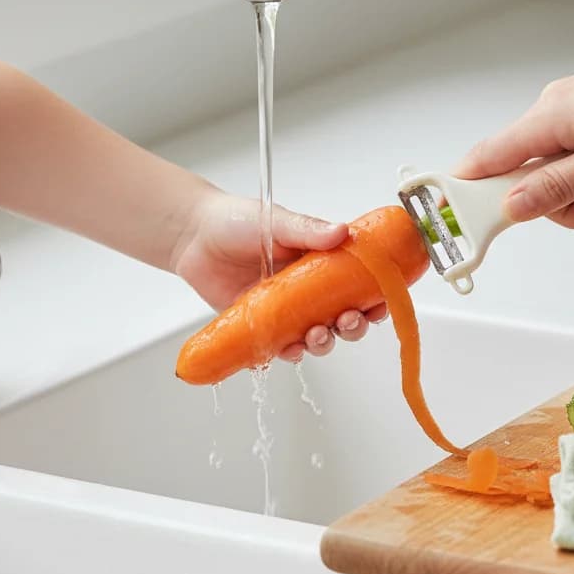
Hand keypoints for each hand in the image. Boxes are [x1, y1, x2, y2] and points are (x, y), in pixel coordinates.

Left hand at [170, 190, 386, 360]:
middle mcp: (309, 292)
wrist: (193, 235)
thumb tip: (341, 232)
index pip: (359, 286)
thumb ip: (308, 229)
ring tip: (317, 334)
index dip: (375, 299)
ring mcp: (286, 312)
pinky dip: (289, 353)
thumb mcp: (278, 220)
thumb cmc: (236, 221)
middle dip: (354, 326)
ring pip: (317, 337)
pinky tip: (291, 348)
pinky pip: (280, 348)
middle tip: (348, 321)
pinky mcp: (260, 327)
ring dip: (325, 342)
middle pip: (344, 318)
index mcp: (322, 265)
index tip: (380, 304)